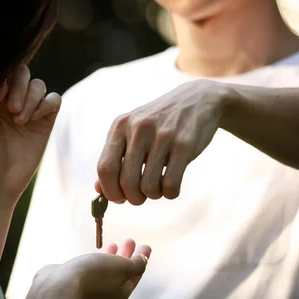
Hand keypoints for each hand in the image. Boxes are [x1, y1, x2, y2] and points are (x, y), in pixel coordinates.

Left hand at [0, 65, 60, 202]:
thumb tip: (1, 82)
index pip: (2, 73)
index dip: (3, 78)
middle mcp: (12, 99)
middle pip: (22, 73)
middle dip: (19, 87)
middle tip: (12, 110)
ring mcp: (30, 109)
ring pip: (39, 85)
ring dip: (31, 99)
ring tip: (19, 121)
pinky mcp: (45, 121)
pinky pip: (54, 100)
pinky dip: (46, 104)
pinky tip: (33, 119)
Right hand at [35, 239, 150, 298]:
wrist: (60, 285)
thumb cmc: (92, 275)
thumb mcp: (121, 267)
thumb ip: (136, 263)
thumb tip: (144, 260)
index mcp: (121, 293)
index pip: (136, 274)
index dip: (141, 258)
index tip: (145, 245)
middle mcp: (107, 294)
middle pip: (121, 272)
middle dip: (127, 255)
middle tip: (129, 240)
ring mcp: (91, 289)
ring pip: (107, 271)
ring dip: (112, 257)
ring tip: (114, 244)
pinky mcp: (77, 282)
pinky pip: (93, 270)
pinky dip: (99, 260)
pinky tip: (95, 254)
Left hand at [96, 79, 228, 204]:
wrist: (198, 99)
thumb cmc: (158, 123)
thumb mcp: (132, 133)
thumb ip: (115, 159)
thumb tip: (100, 192)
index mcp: (120, 126)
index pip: (105, 168)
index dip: (109, 190)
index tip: (118, 198)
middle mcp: (138, 128)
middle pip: (126, 181)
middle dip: (133, 198)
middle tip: (140, 197)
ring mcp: (162, 135)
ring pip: (149, 186)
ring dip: (153, 195)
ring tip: (157, 188)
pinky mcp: (185, 144)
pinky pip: (171, 184)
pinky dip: (170, 193)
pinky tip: (171, 186)